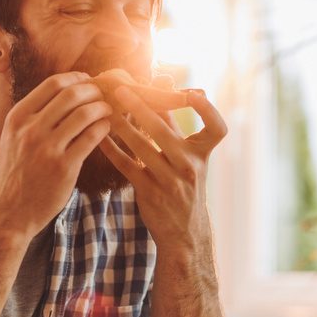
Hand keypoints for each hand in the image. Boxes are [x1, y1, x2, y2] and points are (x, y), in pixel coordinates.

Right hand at [0, 72, 111, 239]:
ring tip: (109, 110)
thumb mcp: (15, 136)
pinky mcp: (63, 167)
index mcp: (18, 117)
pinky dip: (104, 127)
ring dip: (102, 108)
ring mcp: (46, 148)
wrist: (9, 211)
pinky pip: (91, 137)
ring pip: (84, 113)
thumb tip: (67, 90)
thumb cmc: (18, 171)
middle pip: (71, 94)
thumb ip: (35, 115)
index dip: (77, 78)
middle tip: (104, 95)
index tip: (89, 82)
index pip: (52, 83)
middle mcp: (30, 129)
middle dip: (93, 90)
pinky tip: (107, 128)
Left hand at [98, 86, 226, 250]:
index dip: (207, 108)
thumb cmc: (184, 186)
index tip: (191, 92)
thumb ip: (175, 124)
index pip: (216, 127)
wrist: (184, 232)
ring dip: (121, 125)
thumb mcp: (188, 158)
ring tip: (106, 110)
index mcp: (202, 154)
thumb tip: (162, 84)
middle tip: (121, 90)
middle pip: (164, 130)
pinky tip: (100, 138)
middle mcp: (189, 166)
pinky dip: (112, 150)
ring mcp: (170, 180)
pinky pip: (127, 166)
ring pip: (141, 146)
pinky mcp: (150, 193)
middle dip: (141, 107)